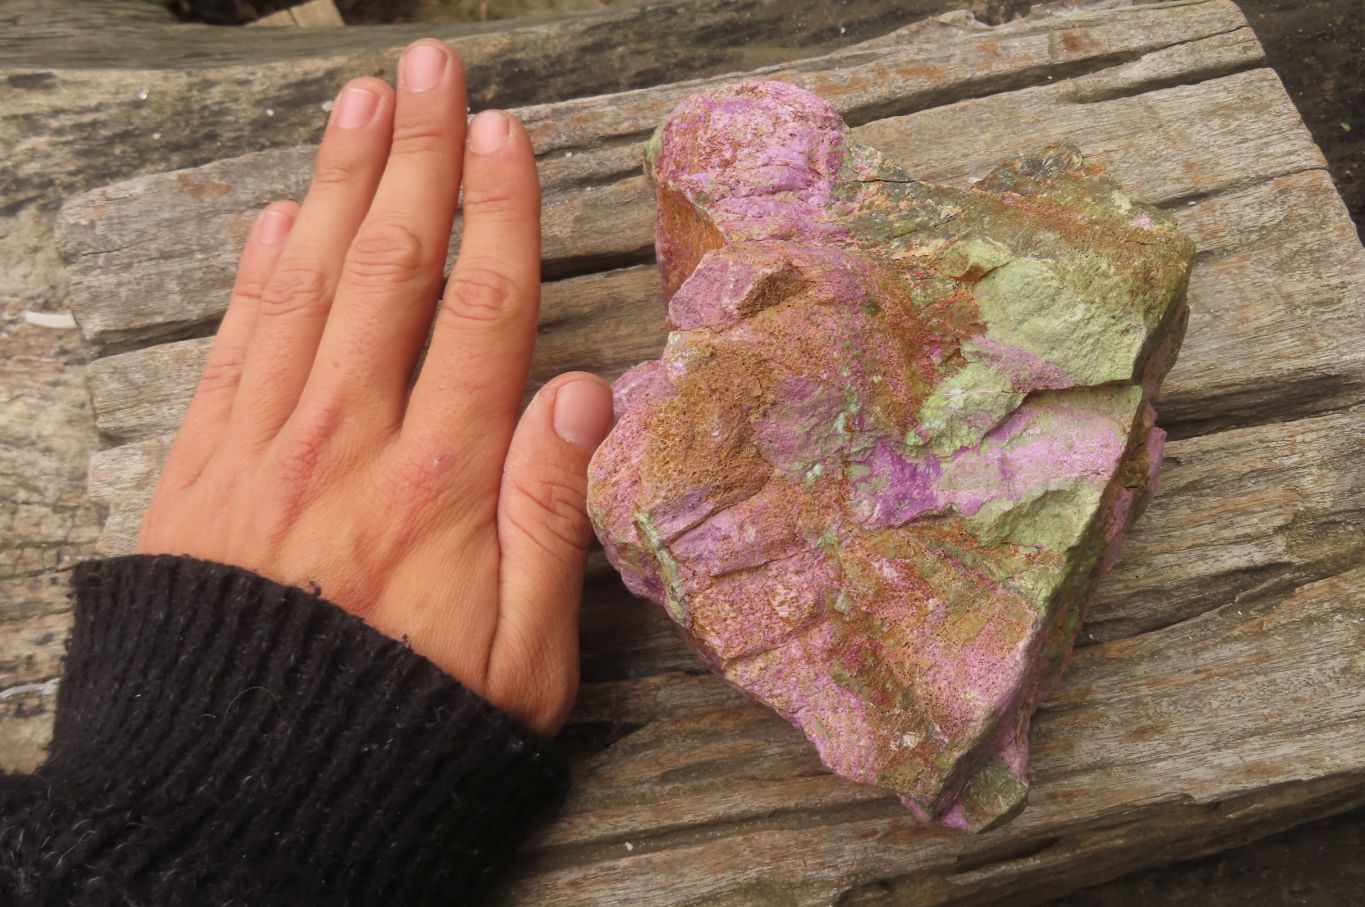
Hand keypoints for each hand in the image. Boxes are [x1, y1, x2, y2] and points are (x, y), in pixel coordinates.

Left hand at [138, 40, 613, 736]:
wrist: (245, 798)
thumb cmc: (407, 727)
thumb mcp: (526, 655)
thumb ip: (556, 514)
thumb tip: (590, 393)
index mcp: (443, 481)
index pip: (483, 312)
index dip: (497, 213)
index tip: (502, 133)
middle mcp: (351, 442)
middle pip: (392, 269)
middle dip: (415, 156)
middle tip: (428, 68)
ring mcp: (266, 449)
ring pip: (307, 286)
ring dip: (335, 185)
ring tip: (357, 102)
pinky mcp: (202, 475)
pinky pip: (232, 348)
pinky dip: (254, 276)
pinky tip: (272, 220)